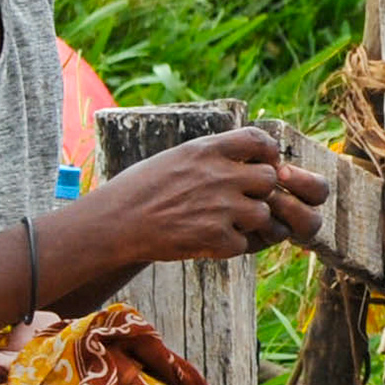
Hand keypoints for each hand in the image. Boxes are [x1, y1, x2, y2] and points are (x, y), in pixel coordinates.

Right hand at [103, 126, 323, 260]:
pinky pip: (243, 243)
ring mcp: (220, 206)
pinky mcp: (216, 237)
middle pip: (269, 178)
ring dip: (249, 222)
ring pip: (263, 213)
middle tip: (241, 200)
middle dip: (260, 191)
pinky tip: (208, 241)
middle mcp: (218, 174)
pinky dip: (230, 246)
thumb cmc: (140, 190)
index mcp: (206, 150)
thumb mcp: (176, 158)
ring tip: (224, 223)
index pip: (259, 139)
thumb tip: (247, 157)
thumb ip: (212, 156)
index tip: (262, 164)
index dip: (268, 152)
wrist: (114, 223)